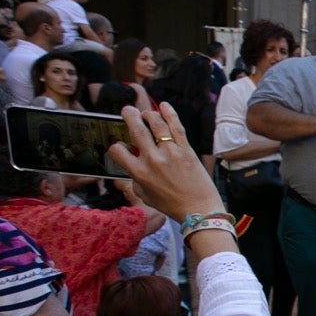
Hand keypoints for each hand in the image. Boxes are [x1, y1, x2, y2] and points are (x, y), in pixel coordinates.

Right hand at [108, 105, 225, 222]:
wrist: (199, 209)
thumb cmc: (172, 205)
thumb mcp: (145, 196)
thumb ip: (135, 180)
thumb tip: (132, 166)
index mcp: (139, 173)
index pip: (118, 151)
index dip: (116, 146)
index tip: (121, 145)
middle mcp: (153, 160)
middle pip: (136, 130)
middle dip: (130, 116)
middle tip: (127, 110)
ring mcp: (170, 153)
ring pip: (156, 124)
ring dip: (149, 114)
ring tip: (146, 113)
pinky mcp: (186, 150)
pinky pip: (176, 126)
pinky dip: (170, 113)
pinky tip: (164, 106)